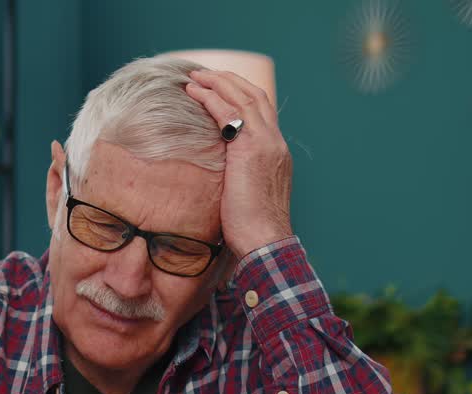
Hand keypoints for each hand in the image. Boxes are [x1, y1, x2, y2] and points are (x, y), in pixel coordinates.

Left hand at [185, 69, 293, 258]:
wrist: (265, 241)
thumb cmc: (252, 229)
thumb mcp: (248, 196)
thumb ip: (240, 178)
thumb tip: (222, 180)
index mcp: (276, 153)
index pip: (262, 113)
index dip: (240, 96)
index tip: (220, 89)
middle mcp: (275, 143)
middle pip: (256, 96)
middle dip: (230, 81)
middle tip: (205, 74)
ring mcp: (265, 143)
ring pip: (244, 97)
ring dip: (218, 83)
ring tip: (195, 77)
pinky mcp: (251, 149)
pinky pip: (230, 113)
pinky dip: (212, 99)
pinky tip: (195, 93)